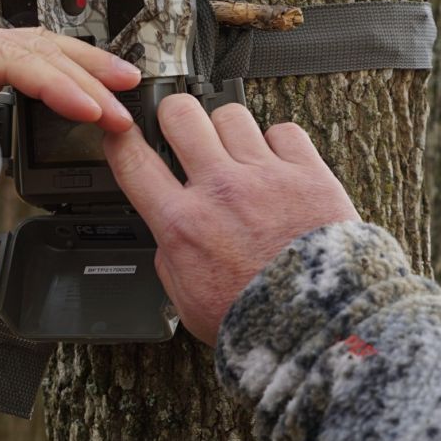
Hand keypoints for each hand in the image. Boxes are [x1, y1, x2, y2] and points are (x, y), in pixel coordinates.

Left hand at [0, 15, 141, 131]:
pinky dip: (65, 74)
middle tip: (124, 106)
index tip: (93, 110)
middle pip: (36, 46)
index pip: (14, 57)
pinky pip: (31, 62)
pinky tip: (91, 82)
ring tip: (126, 83)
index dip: (59, 84)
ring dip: (87, 67)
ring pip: (41, 47)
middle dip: (87, 75)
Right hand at [104, 95, 359, 346]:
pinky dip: (277, 143)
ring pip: (231, 115)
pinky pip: (283, 130)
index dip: (119, 138)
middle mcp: (220, 191)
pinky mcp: (308, 174)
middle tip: (180, 128)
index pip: (133, 161)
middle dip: (174, 115)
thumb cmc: (258, 320)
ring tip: (235, 151)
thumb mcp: (186, 302)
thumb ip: (171, 260)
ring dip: (226, 130)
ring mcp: (265, 177)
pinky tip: (277, 164)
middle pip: (181, 115)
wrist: (322, 326)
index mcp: (182, 225)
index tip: (121, 132)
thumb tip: (169, 238)